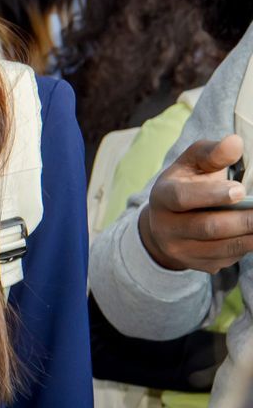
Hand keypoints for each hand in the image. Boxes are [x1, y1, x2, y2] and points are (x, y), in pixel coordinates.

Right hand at [137, 135, 252, 272]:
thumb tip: (235, 143)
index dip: (211, 195)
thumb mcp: (193, 163)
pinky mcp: (197, 265)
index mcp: (162, 197)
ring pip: (221, 248)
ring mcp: (180, 250)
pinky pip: (226, 259)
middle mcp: (165, 227)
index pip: (182, 198)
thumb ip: (213, 153)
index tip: (240, 190)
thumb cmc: (187, 184)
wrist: (167, 223)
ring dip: (250, 237)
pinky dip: (246, 247)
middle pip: (207, 227)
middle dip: (243, 221)